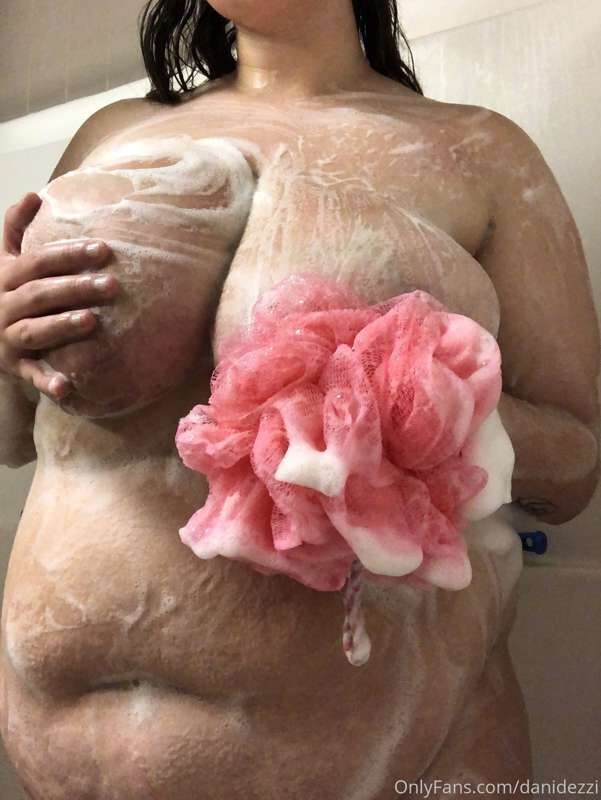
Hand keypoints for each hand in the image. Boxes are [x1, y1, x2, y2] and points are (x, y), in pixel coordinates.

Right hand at [0, 192, 117, 399]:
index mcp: (4, 276)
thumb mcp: (4, 261)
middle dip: (76, 287)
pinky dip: (47, 381)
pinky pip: (31, 375)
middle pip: (40, 293)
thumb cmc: (6, 294)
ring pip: (33, 331)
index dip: (69, 253)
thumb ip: (15, 229)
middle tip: (114, 285)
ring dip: (61, 326)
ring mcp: (8, 337)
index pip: (37, 260)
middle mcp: (3, 305)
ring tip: (92, 321)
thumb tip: (33, 195)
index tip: (104, 249)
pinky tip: (66, 386)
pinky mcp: (15, 366)